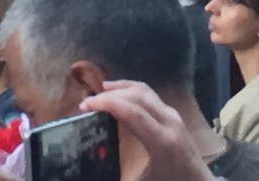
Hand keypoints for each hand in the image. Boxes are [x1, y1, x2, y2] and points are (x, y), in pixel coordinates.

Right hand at [80, 80, 211, 180]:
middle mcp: (169, 121)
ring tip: (101, 91)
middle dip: (111, 94)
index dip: (107, 104)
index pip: (133, 112)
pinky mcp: (173, 115)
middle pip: (138, 96)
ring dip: (122, 88)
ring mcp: (173, 116)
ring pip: (146, 91)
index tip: (85, 105)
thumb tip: (94, 172)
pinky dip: (132, 92)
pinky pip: (151, 96)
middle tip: (88, 101)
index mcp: (162, 141)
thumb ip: (118, 176)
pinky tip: (121, 98)